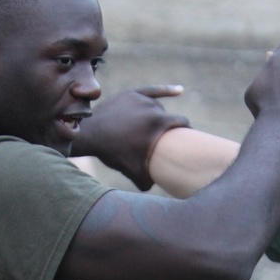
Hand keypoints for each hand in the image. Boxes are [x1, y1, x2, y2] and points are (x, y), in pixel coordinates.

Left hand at [72, 86, 190, 189]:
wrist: (91, 134)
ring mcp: (141, 99)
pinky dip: (166, 91)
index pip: (182, 123)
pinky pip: (152, 90)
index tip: (188, 140)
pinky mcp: (132, 94)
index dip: (187, 132)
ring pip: (158, 108)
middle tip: (169, 140)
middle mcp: (152, 107)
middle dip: (172, 127)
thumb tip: (163, 188)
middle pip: (170, 116)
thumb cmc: (114, 154)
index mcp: (159, 122)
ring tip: (151, 131)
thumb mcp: (134, 172)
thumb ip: (150, 182)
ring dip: (159, 117)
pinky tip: (180, 91)